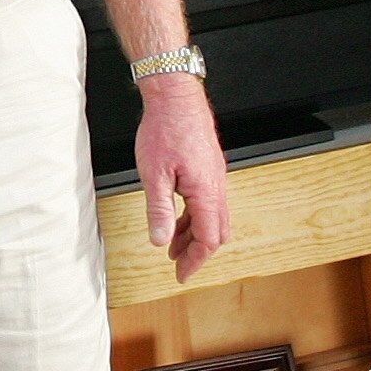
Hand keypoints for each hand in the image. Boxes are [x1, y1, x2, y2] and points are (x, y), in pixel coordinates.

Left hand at [134, 82, 229, 284]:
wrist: (175, 95)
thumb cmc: (165, 128)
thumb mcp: (153, 175)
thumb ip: (159, 210)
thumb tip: (160, 240)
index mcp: (206, 192)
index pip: (207, 239)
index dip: (195, 261)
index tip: (182, 274)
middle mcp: (216, 186)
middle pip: (216, 231)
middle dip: (197, 251)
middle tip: (179, 264)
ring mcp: (215, 175)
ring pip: (212, 216)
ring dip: (194, 233)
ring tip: (172, 242)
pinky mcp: (209, 166)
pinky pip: (208, 200)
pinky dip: (194, 215)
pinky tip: (176, 215)